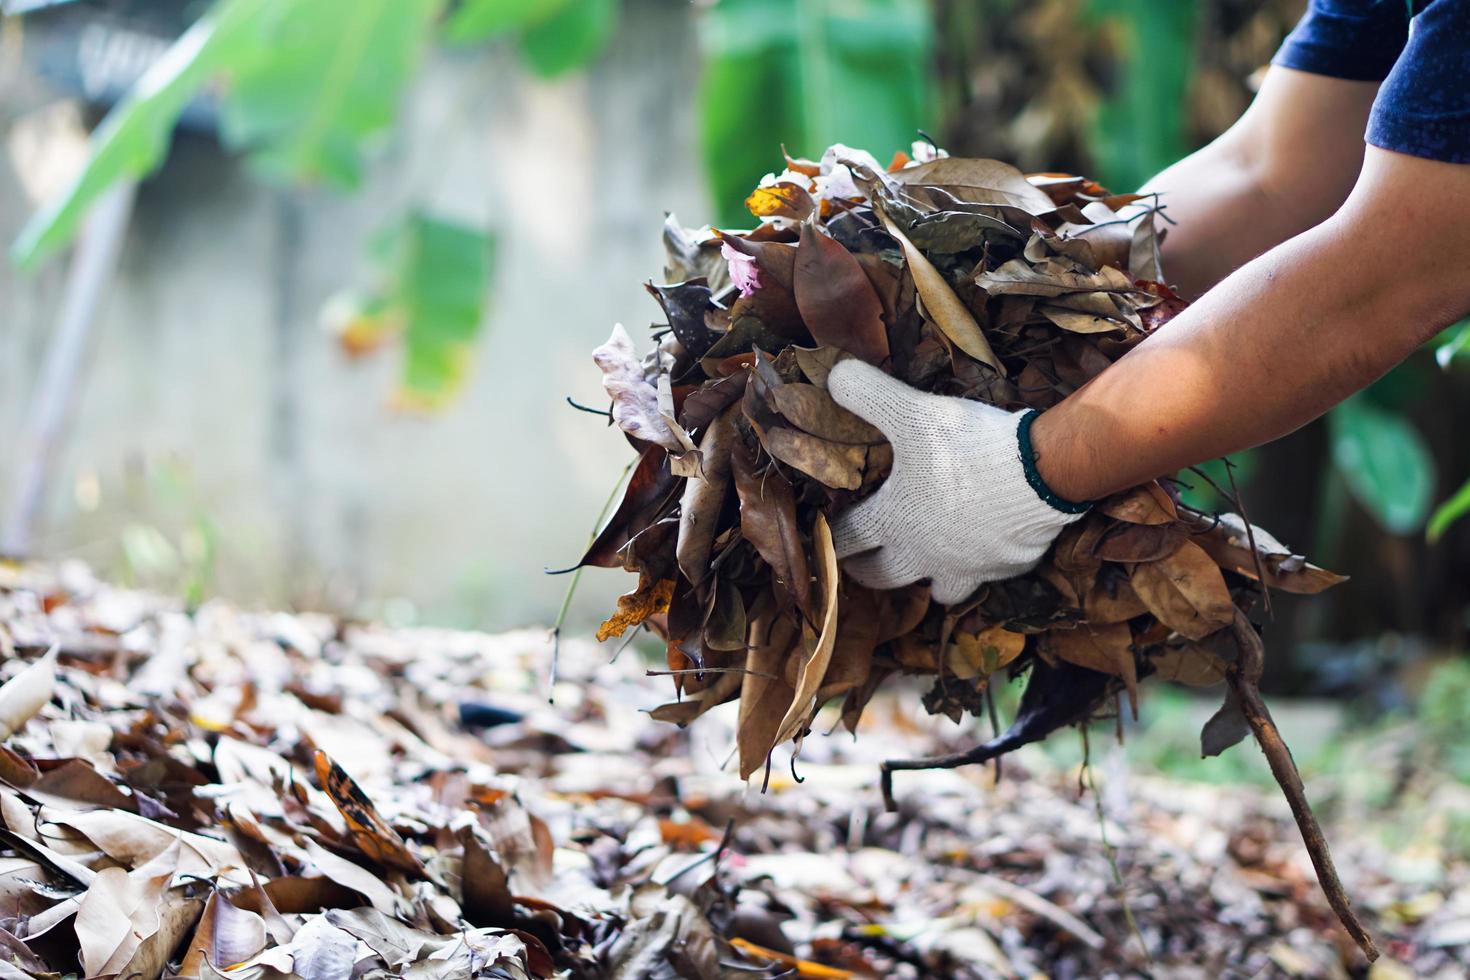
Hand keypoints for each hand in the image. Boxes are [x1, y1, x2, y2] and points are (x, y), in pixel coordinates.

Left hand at [826, 360, 1088, 603]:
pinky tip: (982, 546)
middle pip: (881, 577)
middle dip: (866, 569)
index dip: (830, 536)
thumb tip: (832, 376)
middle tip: (863, 557)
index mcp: (891, 522)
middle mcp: (922, 555)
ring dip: (925, 580)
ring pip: (936, 591)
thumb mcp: (911, 410)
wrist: (1040, 474)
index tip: (826, 532)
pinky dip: (978, 567)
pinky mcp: (1003, 569)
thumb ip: (867, 393)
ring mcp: (965, 567)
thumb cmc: (968, 446)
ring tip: (924, 563)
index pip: (844, 540)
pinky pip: (984, 577)